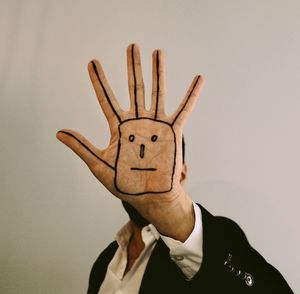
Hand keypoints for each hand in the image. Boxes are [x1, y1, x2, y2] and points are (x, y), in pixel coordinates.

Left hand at [56, 44, 204, 239]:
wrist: (149, 197)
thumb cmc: (125, 185)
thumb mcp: (99, 165)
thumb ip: (81, 146)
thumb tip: (58, 132)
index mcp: (119, 128)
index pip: (106, 99)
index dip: (99, 81)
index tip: (92, 62)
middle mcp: (138, 122)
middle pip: (134, 88)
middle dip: (132, 66)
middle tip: (132, 46)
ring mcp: (156, 125)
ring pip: (157, 92)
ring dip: (158, 72)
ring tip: (157, 52)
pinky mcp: (173, 132)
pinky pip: (184, 110)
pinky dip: (192, 95)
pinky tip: (198, 78)